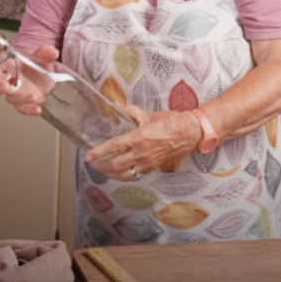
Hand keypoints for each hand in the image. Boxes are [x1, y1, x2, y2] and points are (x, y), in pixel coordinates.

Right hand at [0, 45, 59, 115]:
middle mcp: (5, 79)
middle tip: (6, 88)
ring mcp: (13, 92)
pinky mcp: (21, 102)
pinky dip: (29, 109)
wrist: (42, 73)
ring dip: (20, 98)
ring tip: (32, 96)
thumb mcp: (40, 56)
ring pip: (10, 98)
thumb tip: (52, 52)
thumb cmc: (34, 62)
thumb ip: (44, 54)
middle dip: (0, 87)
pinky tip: (37, 109)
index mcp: (4, 63)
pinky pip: (22, 107)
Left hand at [84, 105, 202, 180]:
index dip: (100, 152)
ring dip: (110, 174)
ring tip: (102, 169)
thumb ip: (132, 112)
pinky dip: (123, 175)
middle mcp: (142, 153)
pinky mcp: (152, 167)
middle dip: (101, 166)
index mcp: (139, 138)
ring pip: (124, 174)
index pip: (114, 147)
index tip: (89, 156)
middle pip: (116, 165)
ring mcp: (147, 162)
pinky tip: (118, 171)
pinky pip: (134, 174)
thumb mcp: (150, 115)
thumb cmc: (173, 123)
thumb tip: (119, 106)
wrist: (192, 133)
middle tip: (92, 163)